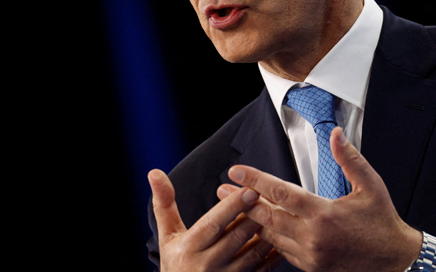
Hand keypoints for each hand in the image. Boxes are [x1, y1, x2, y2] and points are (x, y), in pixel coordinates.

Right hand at [148, 169, 282, 271]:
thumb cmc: (175, 264)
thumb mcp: (167, 235)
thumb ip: (164, 204)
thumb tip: (155, 173)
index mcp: (188, 249)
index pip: (213, 224)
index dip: (232, 207)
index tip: (249, 190)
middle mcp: (206, 266)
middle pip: (236, 237)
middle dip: (255, 216)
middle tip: (270, 197)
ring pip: (252, 254)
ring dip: (267, 234)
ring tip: (277, 215)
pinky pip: (261, 270)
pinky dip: (272, 256)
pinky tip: (280, 242)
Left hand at [220, 127, 423, 271]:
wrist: (396, 262)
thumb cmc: (383, 224)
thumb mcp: (371, 187)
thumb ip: (350, 159)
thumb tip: (336, 134)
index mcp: (324, 215)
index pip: (280, 193)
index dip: (255, 180)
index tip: (237, 171)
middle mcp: (313, 237)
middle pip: (267, 216)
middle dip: (242, 201)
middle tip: (222, 190)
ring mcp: (310, 256)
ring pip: (270, 236)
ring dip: (251, 221)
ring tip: (233, 208)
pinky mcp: (311, 267)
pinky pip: (282, 251)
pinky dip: (268, 239)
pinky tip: (258, 229)